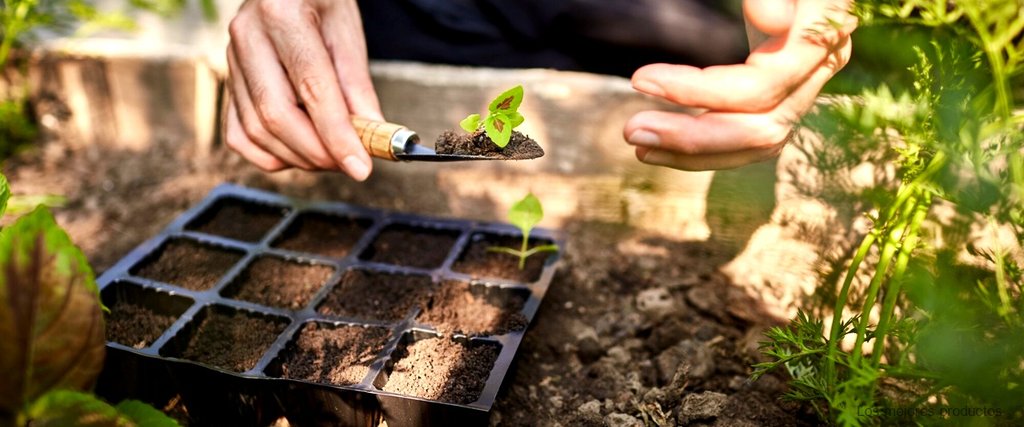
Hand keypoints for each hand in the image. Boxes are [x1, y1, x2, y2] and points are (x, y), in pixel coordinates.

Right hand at [224, 0, 381, 179]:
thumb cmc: (321, 1)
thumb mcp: (348, 32)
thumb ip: (358, 87)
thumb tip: (373, 137)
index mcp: (282, 16)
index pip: (312, 89)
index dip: (337, 135)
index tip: (362, 166)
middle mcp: (247, 37)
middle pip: (277, 115)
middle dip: (317, 152)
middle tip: (349, 164)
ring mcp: (230, 60)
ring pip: (256, 131)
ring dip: (297, 157)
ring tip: (331, 158)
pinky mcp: (227, 82)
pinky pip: (239, 134)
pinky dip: (269, 155)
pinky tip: (299, 153)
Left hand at [623, 0, 856, 170]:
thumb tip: (772, 21)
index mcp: (822, 32)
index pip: (762, 84)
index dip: (701, 91)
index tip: (640, 79)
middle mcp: (822, 67)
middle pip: (763, 126)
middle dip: (693, 136)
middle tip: (632, 130)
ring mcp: (806, 88)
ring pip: (758, 143)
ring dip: (694, 153)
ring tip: (641, 146)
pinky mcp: (785, 100)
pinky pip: (749, 139)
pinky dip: (706, 149)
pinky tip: (661, 148)